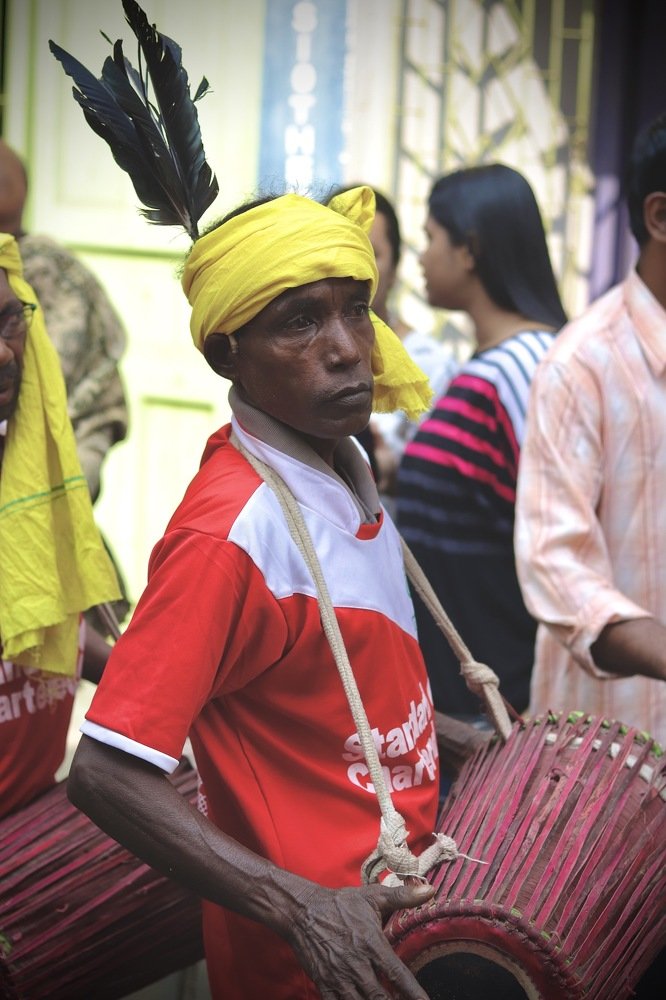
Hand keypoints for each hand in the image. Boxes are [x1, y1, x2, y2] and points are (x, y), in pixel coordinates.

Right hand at [285, 880, 434, 998]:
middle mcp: (357, 964)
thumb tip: (430, 890)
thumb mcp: (372, 897)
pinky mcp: (324, 984)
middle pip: (380, 997)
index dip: (413, 992)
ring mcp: (339, 977)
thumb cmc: (341, 904)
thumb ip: (402, 897)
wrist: (303, 911)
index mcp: (371, 943)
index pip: (397, 974)